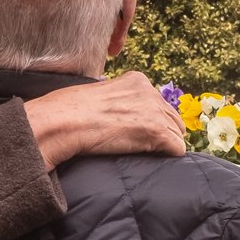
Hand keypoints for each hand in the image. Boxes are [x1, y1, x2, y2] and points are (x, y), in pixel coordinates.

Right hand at [23, 70, 185, 167]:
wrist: (62, 121)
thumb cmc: (68, 112)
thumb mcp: (99, 96)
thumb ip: (117, 102)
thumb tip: (123, 119)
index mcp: (136, 80)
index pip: (158, 103)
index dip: (151, 120)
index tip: (137, 131)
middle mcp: (150, 91)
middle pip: (172, 117)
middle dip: (162, 133)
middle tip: (143, 147)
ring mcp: (154, 111)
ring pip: (176, 133)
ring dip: (164, 146)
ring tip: (144, 154)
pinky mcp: (156, 131)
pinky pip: (176, 148)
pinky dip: (167, 156)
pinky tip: (150, 159)